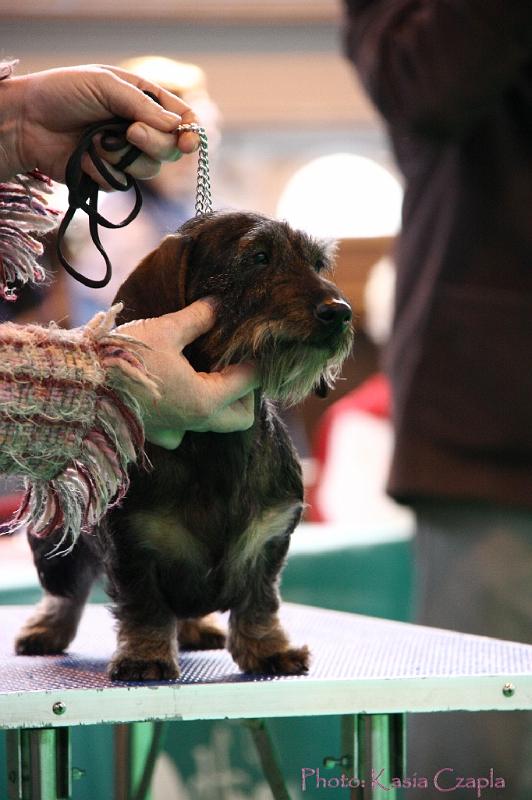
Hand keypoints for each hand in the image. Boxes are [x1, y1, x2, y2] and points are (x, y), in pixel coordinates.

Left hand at [0, 64, 198, 183]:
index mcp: (144, 101)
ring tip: (95, 141)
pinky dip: (103, 170)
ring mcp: (124, 155)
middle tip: (130, 132)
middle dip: (154, 143)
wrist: (26, 122)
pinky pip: (121, 183)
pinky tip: (84, 156)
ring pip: (148, 170)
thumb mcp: (105, 85)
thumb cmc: (63, 93)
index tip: (187, 142)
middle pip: (170, 150)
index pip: (182, 119)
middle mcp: (139, 129)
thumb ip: (143, 105)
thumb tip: (175, 125)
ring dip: (122, 157)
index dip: (190, 132)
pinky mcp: (108, 176)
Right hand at [115, 299, 258, 448]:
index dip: (256, 362)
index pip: (250, 384)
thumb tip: (217, 306)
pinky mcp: (152, 433)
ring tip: (205, 373)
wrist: (78, 386)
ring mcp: (172, 433)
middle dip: (245, 395)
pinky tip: (175, 388)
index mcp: (205, 400)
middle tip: (234, 365)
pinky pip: (180, 430)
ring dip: (216, 404)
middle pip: (240, 418)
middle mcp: (193, 423)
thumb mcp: (165, 331)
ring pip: (210, 425)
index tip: (252, 345)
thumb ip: (197, 319)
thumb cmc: (123, 358)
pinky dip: (185, 411)